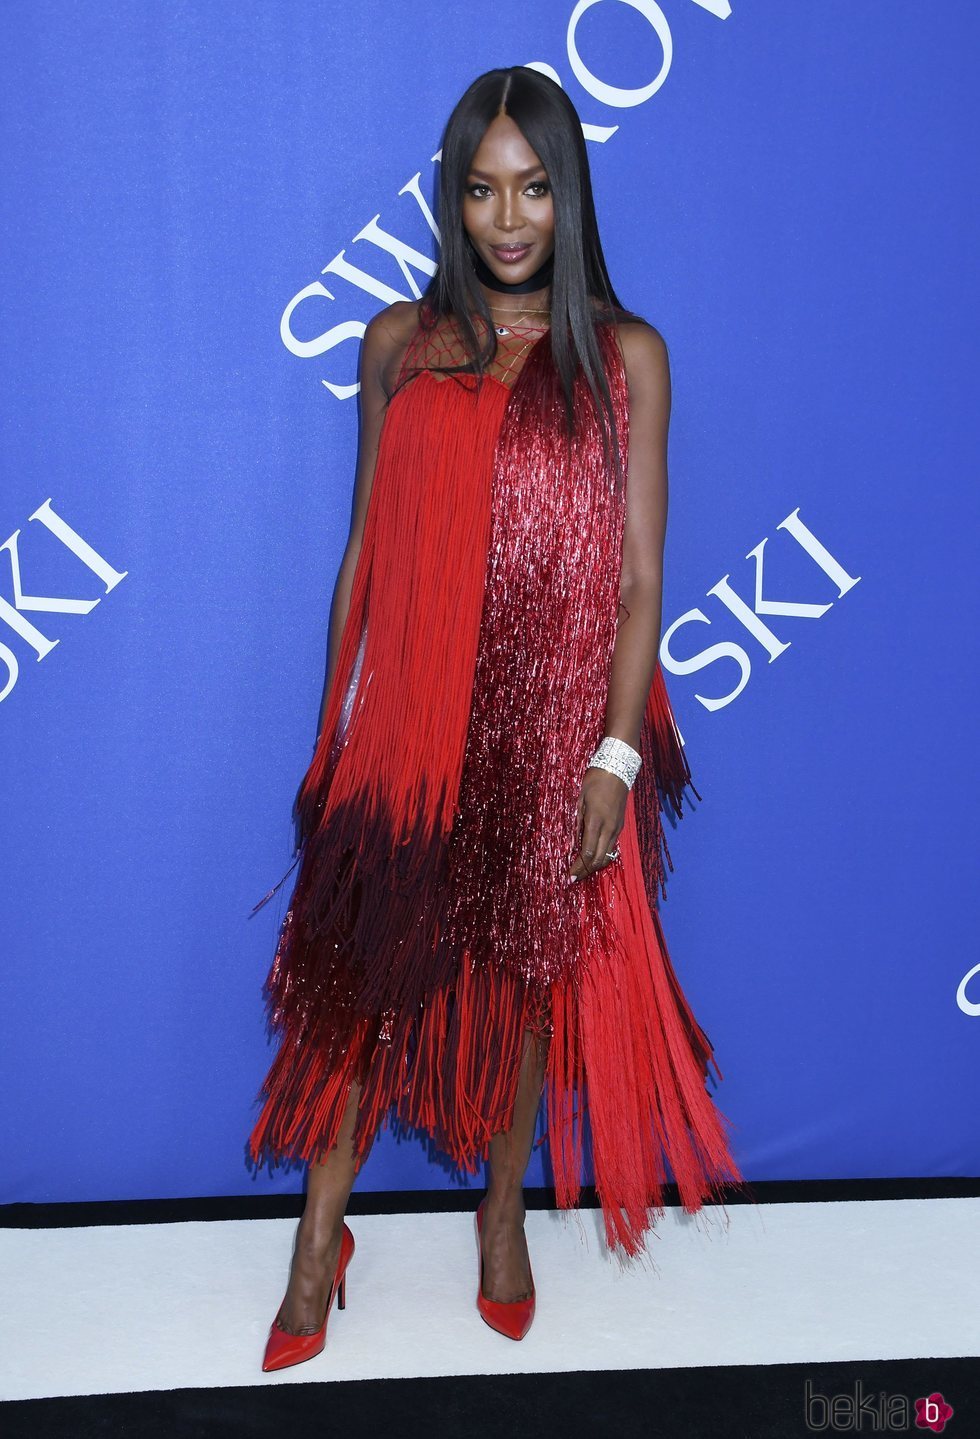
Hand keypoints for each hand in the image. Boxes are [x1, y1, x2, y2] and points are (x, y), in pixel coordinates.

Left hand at [568, 767, 627, 882]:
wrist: (617, 769)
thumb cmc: (594, 781)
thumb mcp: (580, 800)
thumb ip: (577, 822)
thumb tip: (572, 843)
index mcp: (596, 821)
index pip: (588, 852)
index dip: (578, 867)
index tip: (569, 876)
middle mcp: (609, 828)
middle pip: (599, 859)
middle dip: (586, 871)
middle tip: (573, 878)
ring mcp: (617, 828)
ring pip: (607, 855)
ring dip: (595, 866)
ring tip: (582, 871)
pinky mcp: (620, 826)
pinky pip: (611, 847)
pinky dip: (602, 856)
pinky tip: (593, 858)